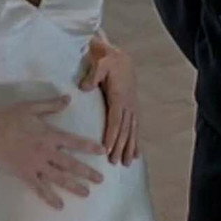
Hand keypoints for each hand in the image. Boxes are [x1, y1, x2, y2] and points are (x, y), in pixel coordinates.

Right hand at [0, 95, 105, 209]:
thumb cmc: (7, 118)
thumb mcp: (30, 107)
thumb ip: (51, 105)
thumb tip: (68, 99)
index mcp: (48, 134)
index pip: (74, 142)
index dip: (89, 147)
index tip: (103, 152)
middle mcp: (45, 151)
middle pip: (70, 164)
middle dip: (87, 172)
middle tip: (101, 180)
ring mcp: (35, 164)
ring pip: (58, 178)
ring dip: (74, 186)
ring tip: (86, 193)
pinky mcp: (24, 174)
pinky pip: (39, 188)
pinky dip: (49, 198)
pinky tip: (59, 205)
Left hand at [79, 37, 138, 166]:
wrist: (120, 57)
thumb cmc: (107, 60)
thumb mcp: (100, 63)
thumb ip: (92, 76)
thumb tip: (83, 88)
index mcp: (119, 96)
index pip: (115, 120)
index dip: (112, 135)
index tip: (108, 149)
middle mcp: (128, 104)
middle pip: (124, 129)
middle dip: (121, 146)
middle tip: (115, 162)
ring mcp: (132, 106)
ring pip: (132, 130)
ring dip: (130, 147)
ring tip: (127, 163)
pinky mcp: (132, 108)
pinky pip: (135, 127)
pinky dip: (136, 141)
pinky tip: (137, 154)